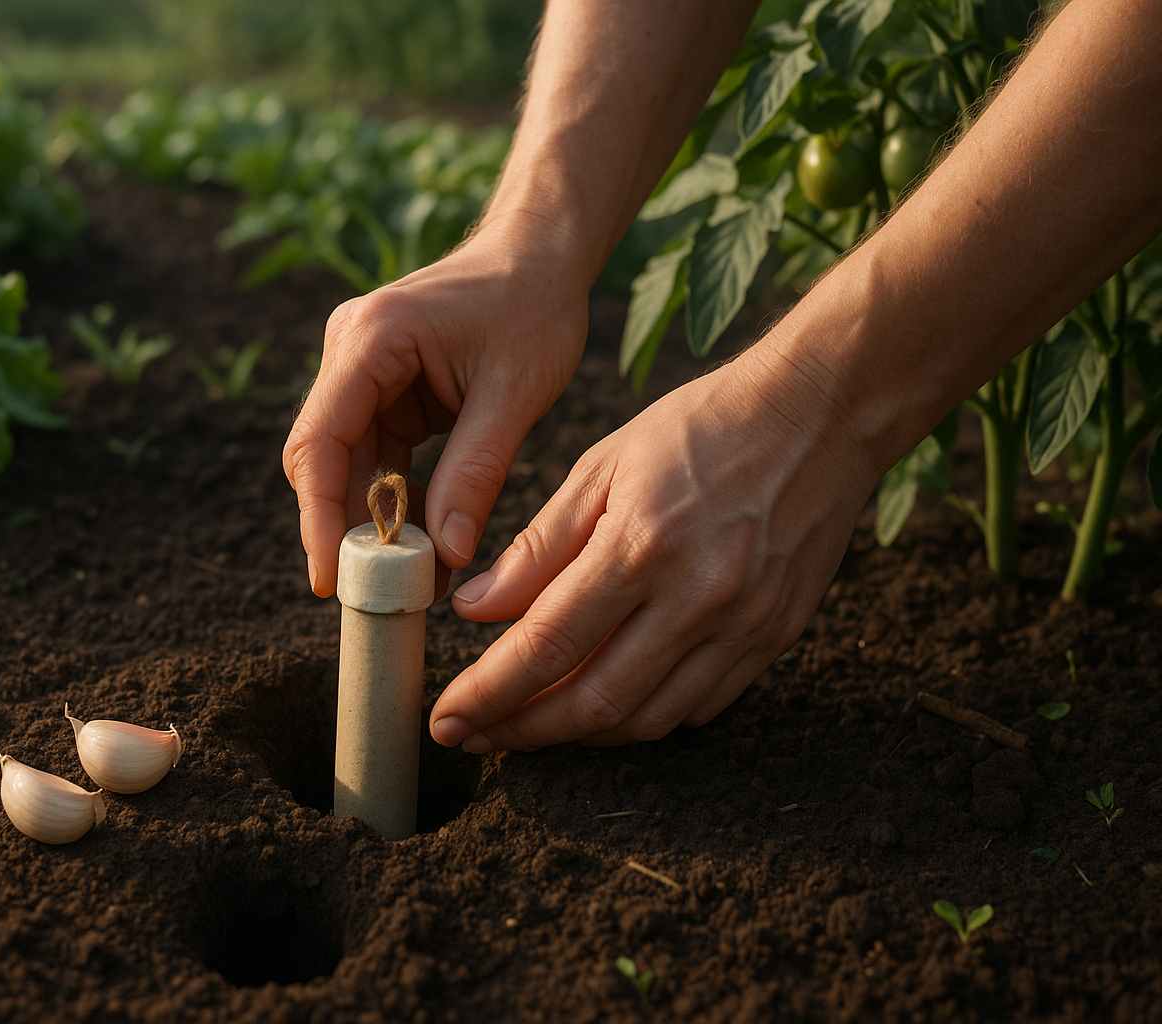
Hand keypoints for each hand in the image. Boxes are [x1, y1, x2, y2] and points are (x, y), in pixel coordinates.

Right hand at [283, 222, 591, 598]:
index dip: (318, 518)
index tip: (329, 579)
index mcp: (371, 340)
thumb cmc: (534, 306)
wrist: (542, 254)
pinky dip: (394, 502)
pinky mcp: (382, 389)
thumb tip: (444, 554)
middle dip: (342, 530)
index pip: (320, 442)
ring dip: (371, 523)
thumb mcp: (515, 393)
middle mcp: (349, 351)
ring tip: (406, 585)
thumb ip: (475, 472)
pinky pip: (375, 457)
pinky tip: (420, 547)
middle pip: (322, 459)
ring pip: (346, 465)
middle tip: (370, 597)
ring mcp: (361, 371)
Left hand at [428, 348, 879, 748]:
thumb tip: (475, 611)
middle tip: (476, 737)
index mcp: (642, 544)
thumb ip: (537, 546)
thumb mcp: (603, 465)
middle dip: (523, 731)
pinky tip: (605, 703)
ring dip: (579, 734)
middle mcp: (696, 596)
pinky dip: (642, 716)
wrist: (822, 413)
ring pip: (646, 718)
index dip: (489, 693)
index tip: (448, 718)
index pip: (547, 644)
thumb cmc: (702, 426)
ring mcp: (744, 624)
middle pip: (594, 700)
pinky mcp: (775, 636)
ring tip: (530, 725)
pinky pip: (698, 707)